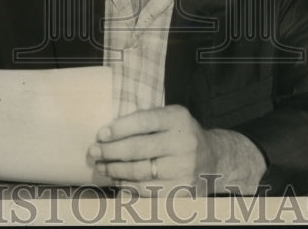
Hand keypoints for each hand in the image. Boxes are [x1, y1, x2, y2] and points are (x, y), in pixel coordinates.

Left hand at [88, 105, 216, 194]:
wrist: (213, 159)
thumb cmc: (182, 135)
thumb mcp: (170, 118)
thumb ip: (145, 121)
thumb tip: (108, 134)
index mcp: (178, 118)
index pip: (142, 121)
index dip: (118, 129)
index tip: (100, 134)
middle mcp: (183, 142)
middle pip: (137, 148)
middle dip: (110, 151)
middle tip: (93, 152)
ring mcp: (183, 168)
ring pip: (139, 171)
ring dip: (115, 170)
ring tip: (102, 167)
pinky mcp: (181, 189)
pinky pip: (147, 189)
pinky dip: (128, 186)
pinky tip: (118, 181)